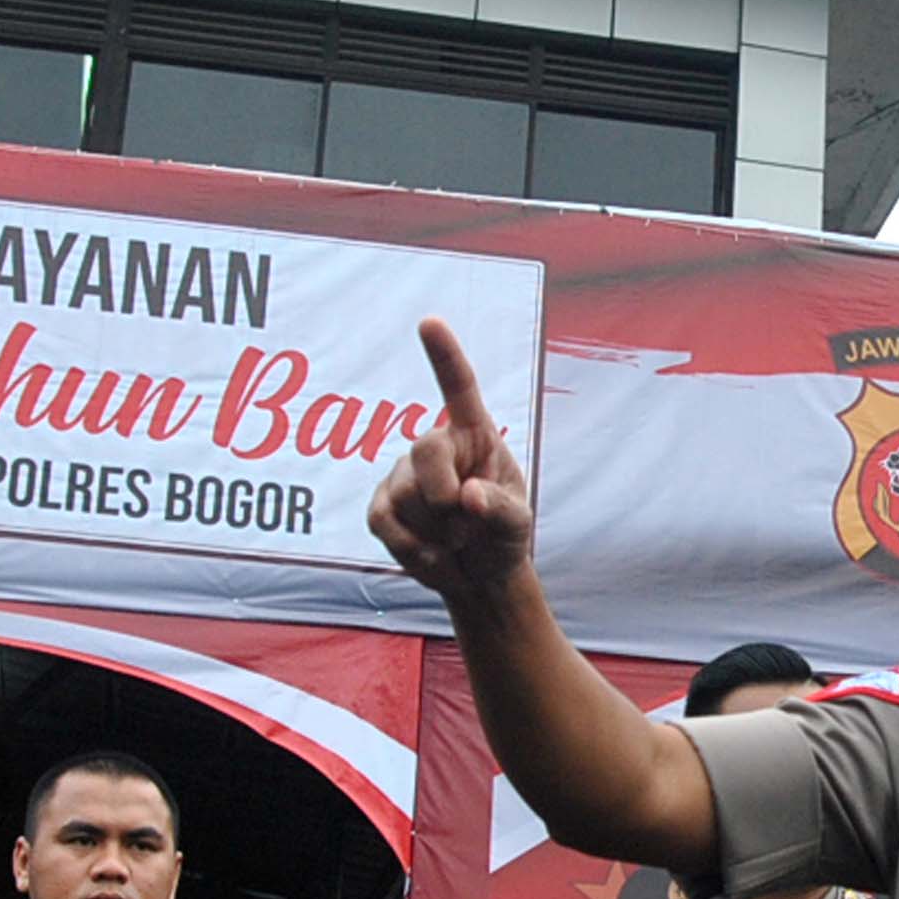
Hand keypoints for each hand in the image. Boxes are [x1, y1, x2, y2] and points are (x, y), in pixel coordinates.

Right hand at [365, 320, 531, 602]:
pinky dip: (413, 551)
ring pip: (406, 496)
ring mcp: (402, 474)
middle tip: (466, 529)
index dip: (444, 355)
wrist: (478, 576)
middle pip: (425, 450)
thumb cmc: (502, 537)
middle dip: (444, 496)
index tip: (429, 322)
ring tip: (457, 542)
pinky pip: (384, 522)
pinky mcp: (381, 506)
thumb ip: (501, 509)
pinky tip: (434, 557)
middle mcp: (436, 445)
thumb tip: (468, 497)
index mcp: (475, 435)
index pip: (458, 389)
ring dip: (437, 533)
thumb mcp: (517, 525)